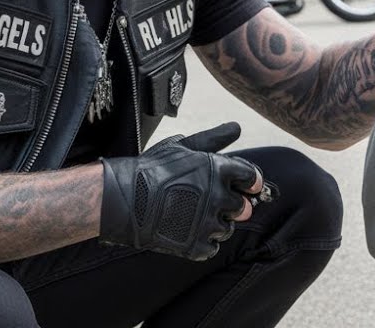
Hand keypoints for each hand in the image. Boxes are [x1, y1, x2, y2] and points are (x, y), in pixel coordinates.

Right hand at [99, 122, 263, 260]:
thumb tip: (237, 127)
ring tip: (190, 215)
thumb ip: (214, 139)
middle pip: (242, 207)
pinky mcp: (197, 245)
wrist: (123, 199)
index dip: (251, 182)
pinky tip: (185, 230)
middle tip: (209, 202)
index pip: (251, 177)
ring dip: (215, 224)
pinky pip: (212, 247)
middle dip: (230, 205)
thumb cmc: (151, 170)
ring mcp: (207, 223)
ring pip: (226, 228)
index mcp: (217, 169)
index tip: (248, 186)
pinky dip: (202, 242)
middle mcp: (218, 196)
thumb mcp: (183, 147)